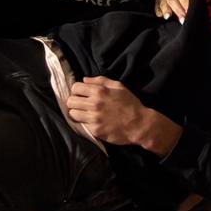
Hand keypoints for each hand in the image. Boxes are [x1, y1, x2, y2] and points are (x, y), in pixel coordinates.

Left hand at [64, 76, 178, 153]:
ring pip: (73, 114)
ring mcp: (94, 118)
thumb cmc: (130, 103)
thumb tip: (84, 80)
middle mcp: (95, 104)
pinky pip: (82, 125)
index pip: (75, 88)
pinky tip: (92, 122)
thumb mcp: (118, 86)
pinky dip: (85, 123)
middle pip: (71, 101)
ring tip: (84, 114)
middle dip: (74, 102)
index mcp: (99, 91)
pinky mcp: (95, 130)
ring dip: (77, 113)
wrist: (139, 124)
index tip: (81, 95)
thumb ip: (100, 80)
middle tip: (81, 105)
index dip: (76, 91)